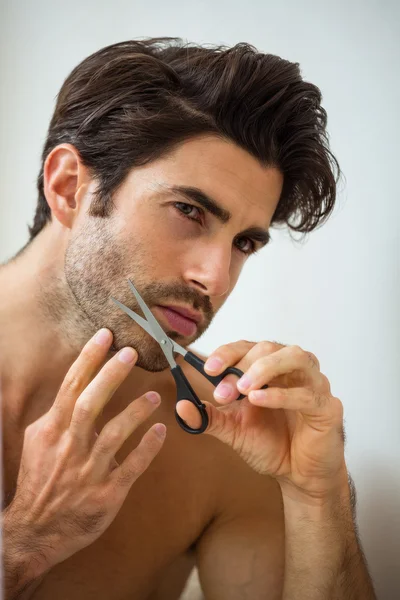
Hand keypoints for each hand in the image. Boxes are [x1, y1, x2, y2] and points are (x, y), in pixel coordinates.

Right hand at [3, 329, 165, 574]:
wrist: (33, 531)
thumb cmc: (39, 481)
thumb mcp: (38, 443)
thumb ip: (57, 417)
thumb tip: (75, 389)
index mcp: (52, 430)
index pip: (71, 386)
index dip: (89, 358)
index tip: (105, 336)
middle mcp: (69, 447)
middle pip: (90, 403)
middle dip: (110, 375)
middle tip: (131, 353)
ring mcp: (88, 472)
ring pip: (114, 434)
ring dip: (136, 411)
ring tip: (155, 396)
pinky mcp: (106, 494)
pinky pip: (132, 466)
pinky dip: (148, 447)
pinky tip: (161, 431)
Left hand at [183, 341, 345, 499]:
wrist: (298, 476)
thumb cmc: (271, 445)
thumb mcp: (233, 431)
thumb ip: (209, 418)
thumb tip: (180, 407)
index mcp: (269, 369)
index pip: (248, 347)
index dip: (227, 353)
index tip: (208, 369)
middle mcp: (292, 370)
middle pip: (268, 347)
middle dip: (241, 366)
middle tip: (222, 393)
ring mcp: (313, 385)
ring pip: (295, 357)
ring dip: (265, 368)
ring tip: (243, 389)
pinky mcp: (327, 407)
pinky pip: (307, 393)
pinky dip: (281, 394)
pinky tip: (259, 401)